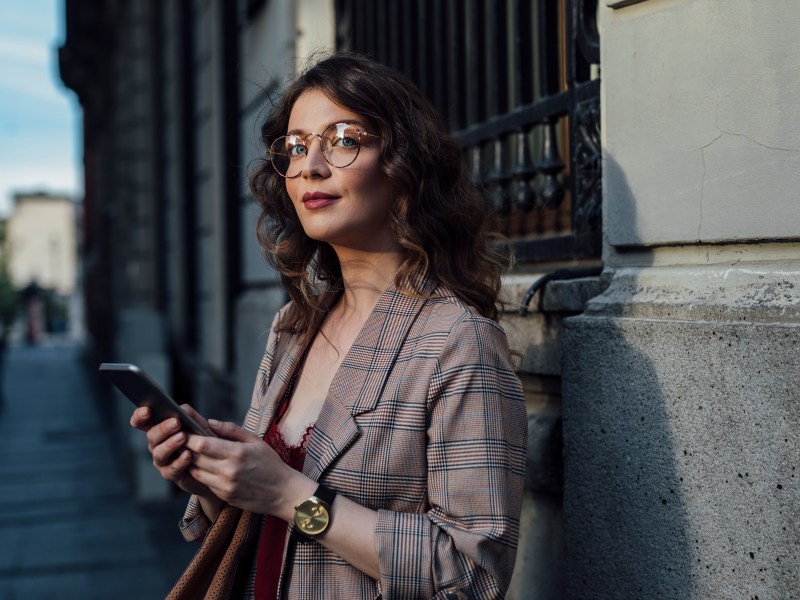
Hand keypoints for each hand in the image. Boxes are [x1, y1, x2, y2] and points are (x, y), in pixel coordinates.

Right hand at [129, 405, 216, 499]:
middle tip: (176, 423)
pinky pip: (172, 469)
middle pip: (151, 436)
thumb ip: (192, 417)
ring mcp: (163, 460)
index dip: (140, 416)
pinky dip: (180, 461)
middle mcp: (157, 444)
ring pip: (158, 453)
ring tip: (183, 437)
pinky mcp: (171, 474)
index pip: (142, 422)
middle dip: (163, 428)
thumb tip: (183, 408)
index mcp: (160, 429)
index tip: (147, 410)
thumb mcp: (201, 427)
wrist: (214, 465)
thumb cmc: (205, 442)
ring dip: (170, 444)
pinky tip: (188, 455)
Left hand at [185, 420, 306, 517]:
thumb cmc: (270, 463)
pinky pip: (205, 483)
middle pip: (195, 458)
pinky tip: (205, 467)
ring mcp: (225, 486)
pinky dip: (202, 474)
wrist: (283, 492)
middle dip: (186, 449)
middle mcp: (229, 470)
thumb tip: (210, 422)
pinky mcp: (224, 496)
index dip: (190, 438)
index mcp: (237, 453)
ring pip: (196, 472)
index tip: (184, 431)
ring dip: (191, 462)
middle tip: (181, 440)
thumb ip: (231, 430)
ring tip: (191, 453)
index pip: (203, 444)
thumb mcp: (255, 441)